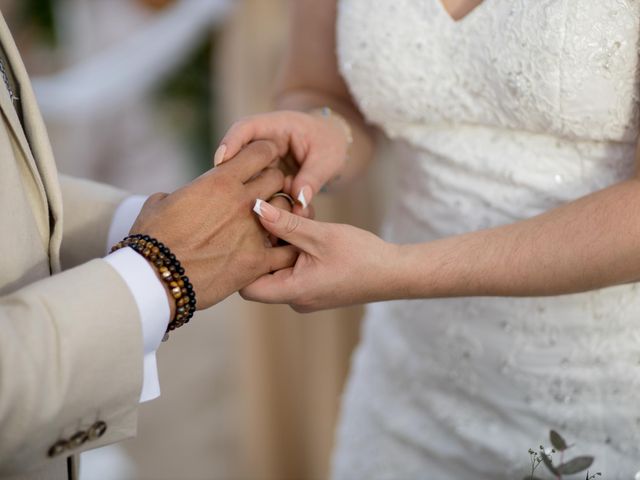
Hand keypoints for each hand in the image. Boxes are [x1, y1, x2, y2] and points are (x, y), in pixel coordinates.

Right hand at [130, 141, 297, 309]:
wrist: (154, 277)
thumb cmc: (152, 239)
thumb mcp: (160, 203)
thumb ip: (181, 194)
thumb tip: (179, 197)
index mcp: (220, 181)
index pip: (260, 152)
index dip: (264, 154)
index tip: (261, 163)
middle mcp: (242, 201)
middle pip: (278, 179)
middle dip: (273, 184)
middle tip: (265, 195)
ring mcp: (253, 231)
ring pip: (287, 211)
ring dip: (282, 214)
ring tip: (273, 223)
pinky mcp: (257, 262)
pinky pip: (288, 251)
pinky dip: (287, 250)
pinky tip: (281, 252)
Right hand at [214, 110, 350, 212]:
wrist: (333, 148)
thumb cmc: (330, 145)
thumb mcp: (327, 159)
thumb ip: (313, 178)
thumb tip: (299, 200)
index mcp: (276, 126)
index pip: (246, 128)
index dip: (231, 142)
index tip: (221, 161)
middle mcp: (263, 143)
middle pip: (237, 156)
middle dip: (234, 177)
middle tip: (231, 197)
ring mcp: (261, 163)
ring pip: (245, 179)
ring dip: (251, 197)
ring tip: (262, 216)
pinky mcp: (263, 180)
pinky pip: (258, 193)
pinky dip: (264, 207)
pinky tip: (271, 223)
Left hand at [240, 201, 398, 311]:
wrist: (395, 273)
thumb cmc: (362, 256)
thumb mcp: (321, 235)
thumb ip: (287, 224)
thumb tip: (256, 209)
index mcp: (293, 292)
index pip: (246, 286)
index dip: (242, 260)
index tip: (249, 232)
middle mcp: (295, 300)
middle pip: (260, 276)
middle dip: (264, 246)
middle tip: (273, 219)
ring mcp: (305, 296)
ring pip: (278, 270)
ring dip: (281, 245)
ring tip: (294, 222)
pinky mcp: (315, 288)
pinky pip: (293, 271)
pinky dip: (294, 251)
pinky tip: (306, 231)